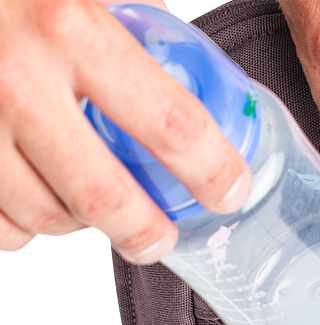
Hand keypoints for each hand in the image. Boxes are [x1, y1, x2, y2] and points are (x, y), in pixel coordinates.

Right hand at [0, 0, 253, 263]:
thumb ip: (126, 7)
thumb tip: (187, 47)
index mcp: (66, 23)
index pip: (170, 125)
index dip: (212, 171)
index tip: (228, 189)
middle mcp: (14, 78)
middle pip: (102, 197)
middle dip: (144, 231)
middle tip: (161, 237)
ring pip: (42, 214)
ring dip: (78, 222)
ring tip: (92, 205)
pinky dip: (20, 222)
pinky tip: (32, 195)